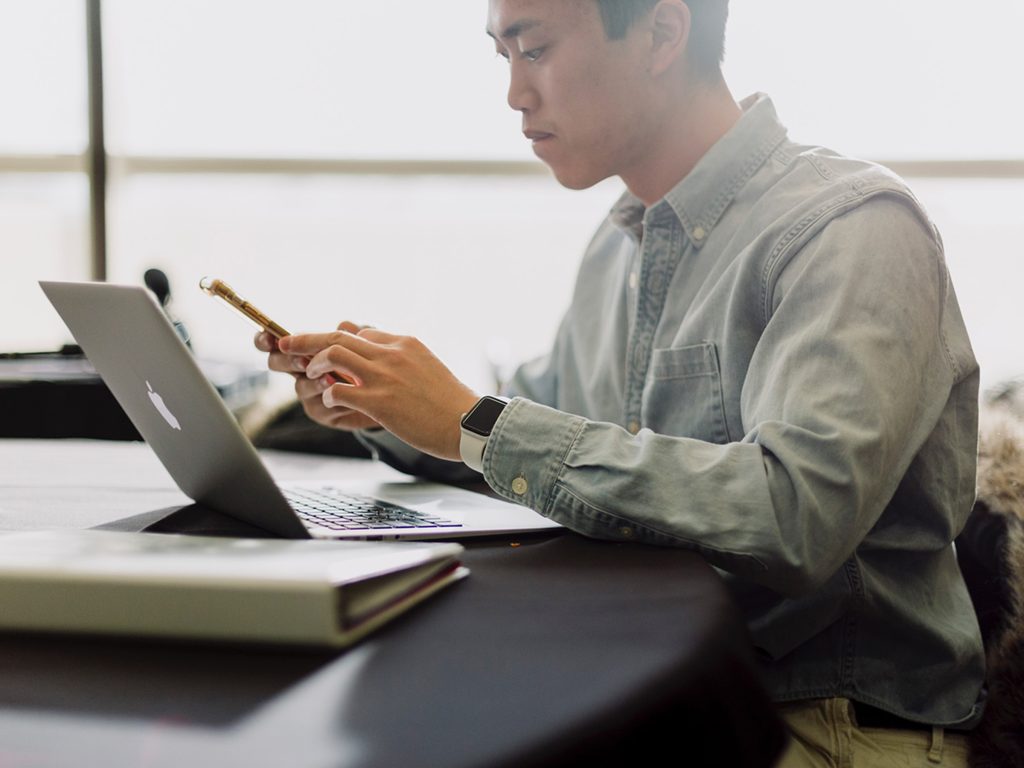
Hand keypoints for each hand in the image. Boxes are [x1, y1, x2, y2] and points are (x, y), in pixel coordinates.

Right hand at [255, 321, 380, 431]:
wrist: (386, 395)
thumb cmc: (373, 364)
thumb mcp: (367, 343)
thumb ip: (355, 333)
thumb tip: (344, 324)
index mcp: (306, 348)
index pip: (276, 341)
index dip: (265, 339)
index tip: (268, 337)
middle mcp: (302, 370)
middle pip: (277, 363)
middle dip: (287, 361)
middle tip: (304, 361)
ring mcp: (310, 392)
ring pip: (300, 387)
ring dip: (313, 382)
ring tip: (330, 379)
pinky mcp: (323, 412)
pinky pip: (319, 407)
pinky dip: (332, 400)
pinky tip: (347, 396)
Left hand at [281, 328, 479, 460]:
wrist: (468, 424)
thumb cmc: (451, 403)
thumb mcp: (427, 367)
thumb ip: (402, 359)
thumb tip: (383, 359)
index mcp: (404, 343)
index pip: (362, 332)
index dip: (338, 340)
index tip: (324, 349)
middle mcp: (392, 354)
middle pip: (339, 335)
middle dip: (306, 338)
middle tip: (286, 343)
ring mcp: (384, 377)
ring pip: (333, 355)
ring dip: (315, 365)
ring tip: (311, 376)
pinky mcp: (380, 402)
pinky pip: (339, 390)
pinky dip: (329, 395)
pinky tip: (332, 402)